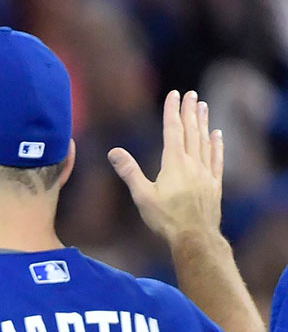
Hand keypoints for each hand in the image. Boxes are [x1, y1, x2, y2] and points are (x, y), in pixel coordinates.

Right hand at [109, 90, 222, 244]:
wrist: (194, 236)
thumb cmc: (165, 219)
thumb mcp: (142, 196)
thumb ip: (129, 171)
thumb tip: (113, 151)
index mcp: (174, 164)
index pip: (172, 131)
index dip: (172, 111)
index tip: (174, 95)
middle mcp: (192, 164)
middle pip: (191, 132)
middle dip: (190, 111)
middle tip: (191, 94)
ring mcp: (205, 173)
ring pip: (204, 142)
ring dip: (203, 123)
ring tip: (203, 106)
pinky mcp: (214, 184)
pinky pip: (216, 158)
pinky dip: (216, 144)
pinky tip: (217, 135)